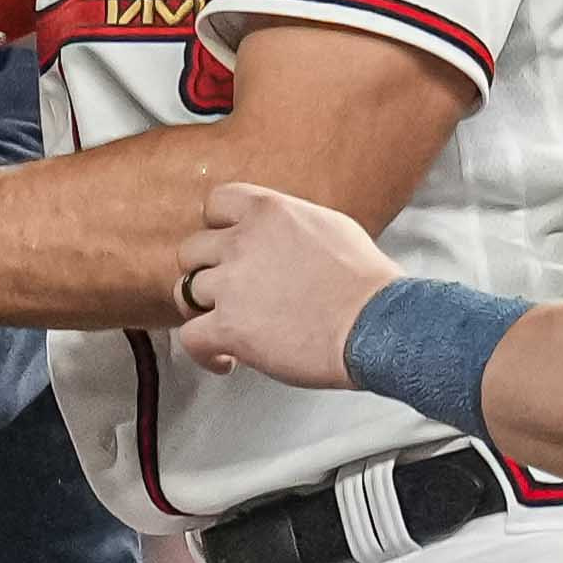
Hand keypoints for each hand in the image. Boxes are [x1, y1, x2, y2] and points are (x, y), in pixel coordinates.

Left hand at [173, 182, 390, 383]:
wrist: (376, 323)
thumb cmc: (367, 283)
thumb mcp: (330, 226)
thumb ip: (290, 225)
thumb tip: (282, 236)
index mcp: (269, 211)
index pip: (216, 203)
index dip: (218, 229)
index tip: (228, 248)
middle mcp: (243, 242)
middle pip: (193, 250)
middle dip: (208, 272)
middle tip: (228, 292)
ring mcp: (231, 285)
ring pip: (186, 292)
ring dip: (205, 311)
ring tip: (229, 326)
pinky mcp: (228, 327)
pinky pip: (190, 338)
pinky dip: (204, 352)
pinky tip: (227, 359)